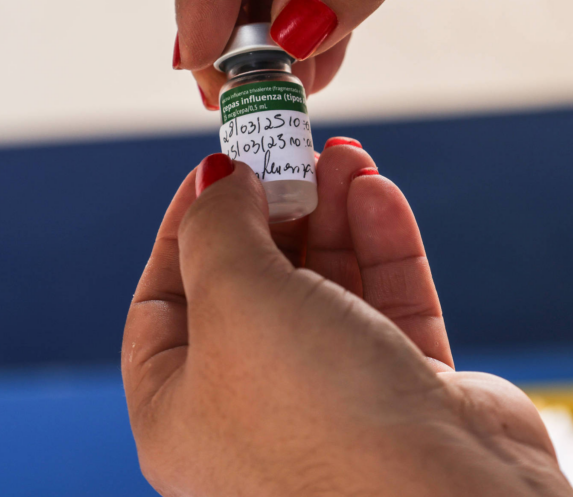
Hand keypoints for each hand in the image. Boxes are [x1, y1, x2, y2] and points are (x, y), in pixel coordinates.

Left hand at [122, 141, 572, 495]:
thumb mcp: (234, 301)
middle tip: (292, 152)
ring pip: (328, 290)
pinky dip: (381, 248)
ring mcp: (336, 405)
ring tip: (341, 158)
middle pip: (255, 288)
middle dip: (274, 212)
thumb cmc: (316, 420)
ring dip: (333, 217)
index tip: (221, 166)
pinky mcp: (408, 395)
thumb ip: (218, 229)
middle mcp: (256, 411)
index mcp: (182, 412)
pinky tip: (375, 194)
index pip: (164, 303)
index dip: (189, 227)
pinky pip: (386, 307)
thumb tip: (221, 182)